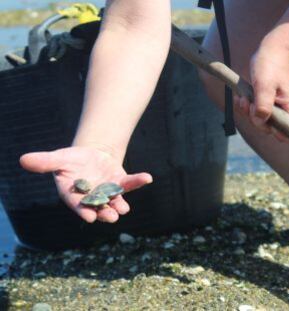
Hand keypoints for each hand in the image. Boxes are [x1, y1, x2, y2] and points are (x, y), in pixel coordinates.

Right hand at [19, 146, 152, 222]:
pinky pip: (131, 184)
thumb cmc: (71, 160)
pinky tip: (147, 178)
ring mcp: (108, 193)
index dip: (83, 210)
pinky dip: (139, 181)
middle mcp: (93, 198)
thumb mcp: (59, 159)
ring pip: (116, 201)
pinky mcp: (121, 184)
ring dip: (120, 204)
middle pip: (99, 208)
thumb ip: (45, 162)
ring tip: (124, 208)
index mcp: (75, 196)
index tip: (89, 216)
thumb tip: (23, 160)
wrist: (91, 156)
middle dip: (105, 213)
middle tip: (111, 216)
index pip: (78, 205)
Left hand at [235, 44, 288, 139]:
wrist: (270, 51)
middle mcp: (285, 111)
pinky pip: (253, 113)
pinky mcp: (265, 104)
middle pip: (270, 129)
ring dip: (248, 112)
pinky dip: (245, 107)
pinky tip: (241, 97)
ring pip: (260, 122)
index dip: (276, 132)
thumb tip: (261, 121)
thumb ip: (263, 104)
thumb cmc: (271, 65)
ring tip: (244, 98)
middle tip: (249, 103)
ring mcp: (275, 109)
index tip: (263, 119)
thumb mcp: (265, 84)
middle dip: (256, 119)